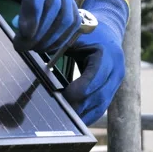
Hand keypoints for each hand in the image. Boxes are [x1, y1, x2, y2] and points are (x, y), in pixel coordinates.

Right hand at [0, 0, 80, 52]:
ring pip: (52, 12)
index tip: (43, 52)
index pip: (72, 22)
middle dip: (48, 42)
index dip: (60, 41)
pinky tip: (21, 30)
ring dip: (37, 34)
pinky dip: (30, 18)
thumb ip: (31, 9)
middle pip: (64, 20)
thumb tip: (30, 35)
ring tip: (21, 43)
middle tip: (28, 49)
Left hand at [62, 0, 129, 124]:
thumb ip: (58, 46)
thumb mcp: (73, 35)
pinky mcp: (113, 89)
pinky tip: (74, 120)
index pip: (96, 76)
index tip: (63, 97)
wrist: (107, 29)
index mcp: (107, 54)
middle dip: (80, 106)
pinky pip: (101, 106)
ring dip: (84, 114)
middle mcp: (116, 69)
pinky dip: (88, 113)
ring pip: (102, 104)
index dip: (80, 89)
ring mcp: (117, 81)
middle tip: (60, 115)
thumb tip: (35, 58)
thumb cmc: (85, 31)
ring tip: (66, 122)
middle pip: (99, 94)